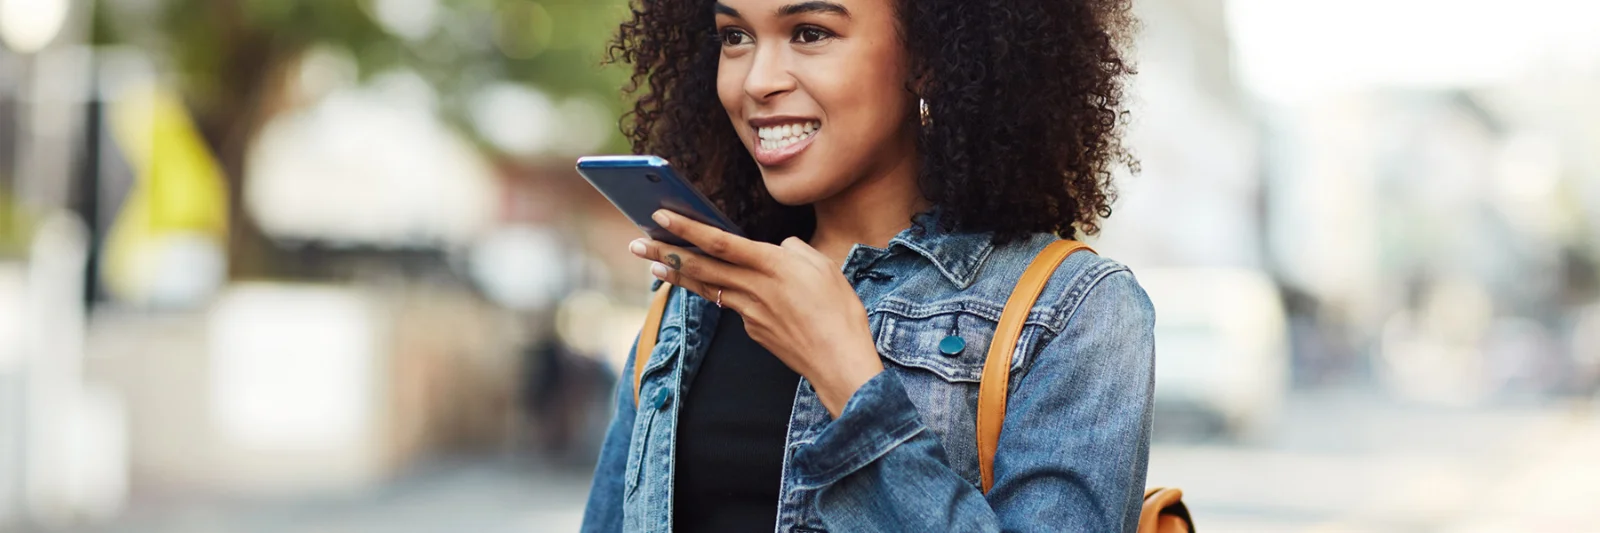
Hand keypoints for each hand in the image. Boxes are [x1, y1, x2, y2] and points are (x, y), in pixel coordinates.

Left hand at [629, 209, 882, 416]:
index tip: (661, 216)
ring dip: (678, 275)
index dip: (688, 228)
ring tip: (654, 266)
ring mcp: (749, 313)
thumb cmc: (839, 312)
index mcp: (771, 265)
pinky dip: (717, 294)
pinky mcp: (753, 331)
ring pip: (707, 288)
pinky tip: (713, 288)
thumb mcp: (825, 266)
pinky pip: (731, 306)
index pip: (720, 242)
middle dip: (665, 253)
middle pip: (700, 267)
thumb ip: (795, 251)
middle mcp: (753, 288)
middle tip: (637, 243)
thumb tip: (779, 249)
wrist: (838, 362)